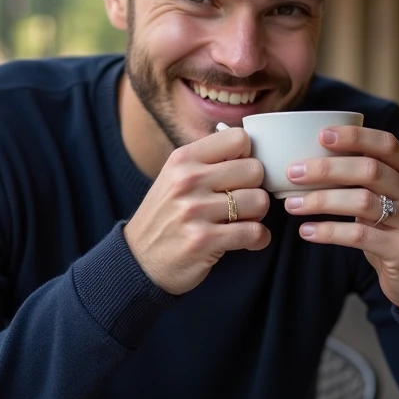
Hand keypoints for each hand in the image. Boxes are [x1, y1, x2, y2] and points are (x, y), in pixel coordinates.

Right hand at [124, 127, 270, 294]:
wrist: (139, 260)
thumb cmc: (165, 216)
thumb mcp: (174, 177)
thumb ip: (207, 162)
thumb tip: (251, 151)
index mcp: (183, 159)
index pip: (238, 138)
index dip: (248, 156)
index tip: (240, 173)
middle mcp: (188, 180)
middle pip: (255, 170)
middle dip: (255, 187)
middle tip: (243, 201)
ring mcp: (195, 211)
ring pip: (259, 201)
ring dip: (258, 215)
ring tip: (243, 221)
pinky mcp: (204, 240)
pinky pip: (255, 233)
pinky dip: (259, 239)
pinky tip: (248, 240)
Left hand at [283, 126, 398, 317]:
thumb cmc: (394, 232)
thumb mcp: (388, 200)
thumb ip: (365, 181)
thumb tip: (311, 161)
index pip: (386, 144)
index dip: (355, 136)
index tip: (321, 135)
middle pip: (369, 170)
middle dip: (327, 168)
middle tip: (292, 172)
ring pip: (362, 201)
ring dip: (321, 201)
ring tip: (291, 205)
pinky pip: (358, 235)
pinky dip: (328, 231)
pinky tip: (307, 231)